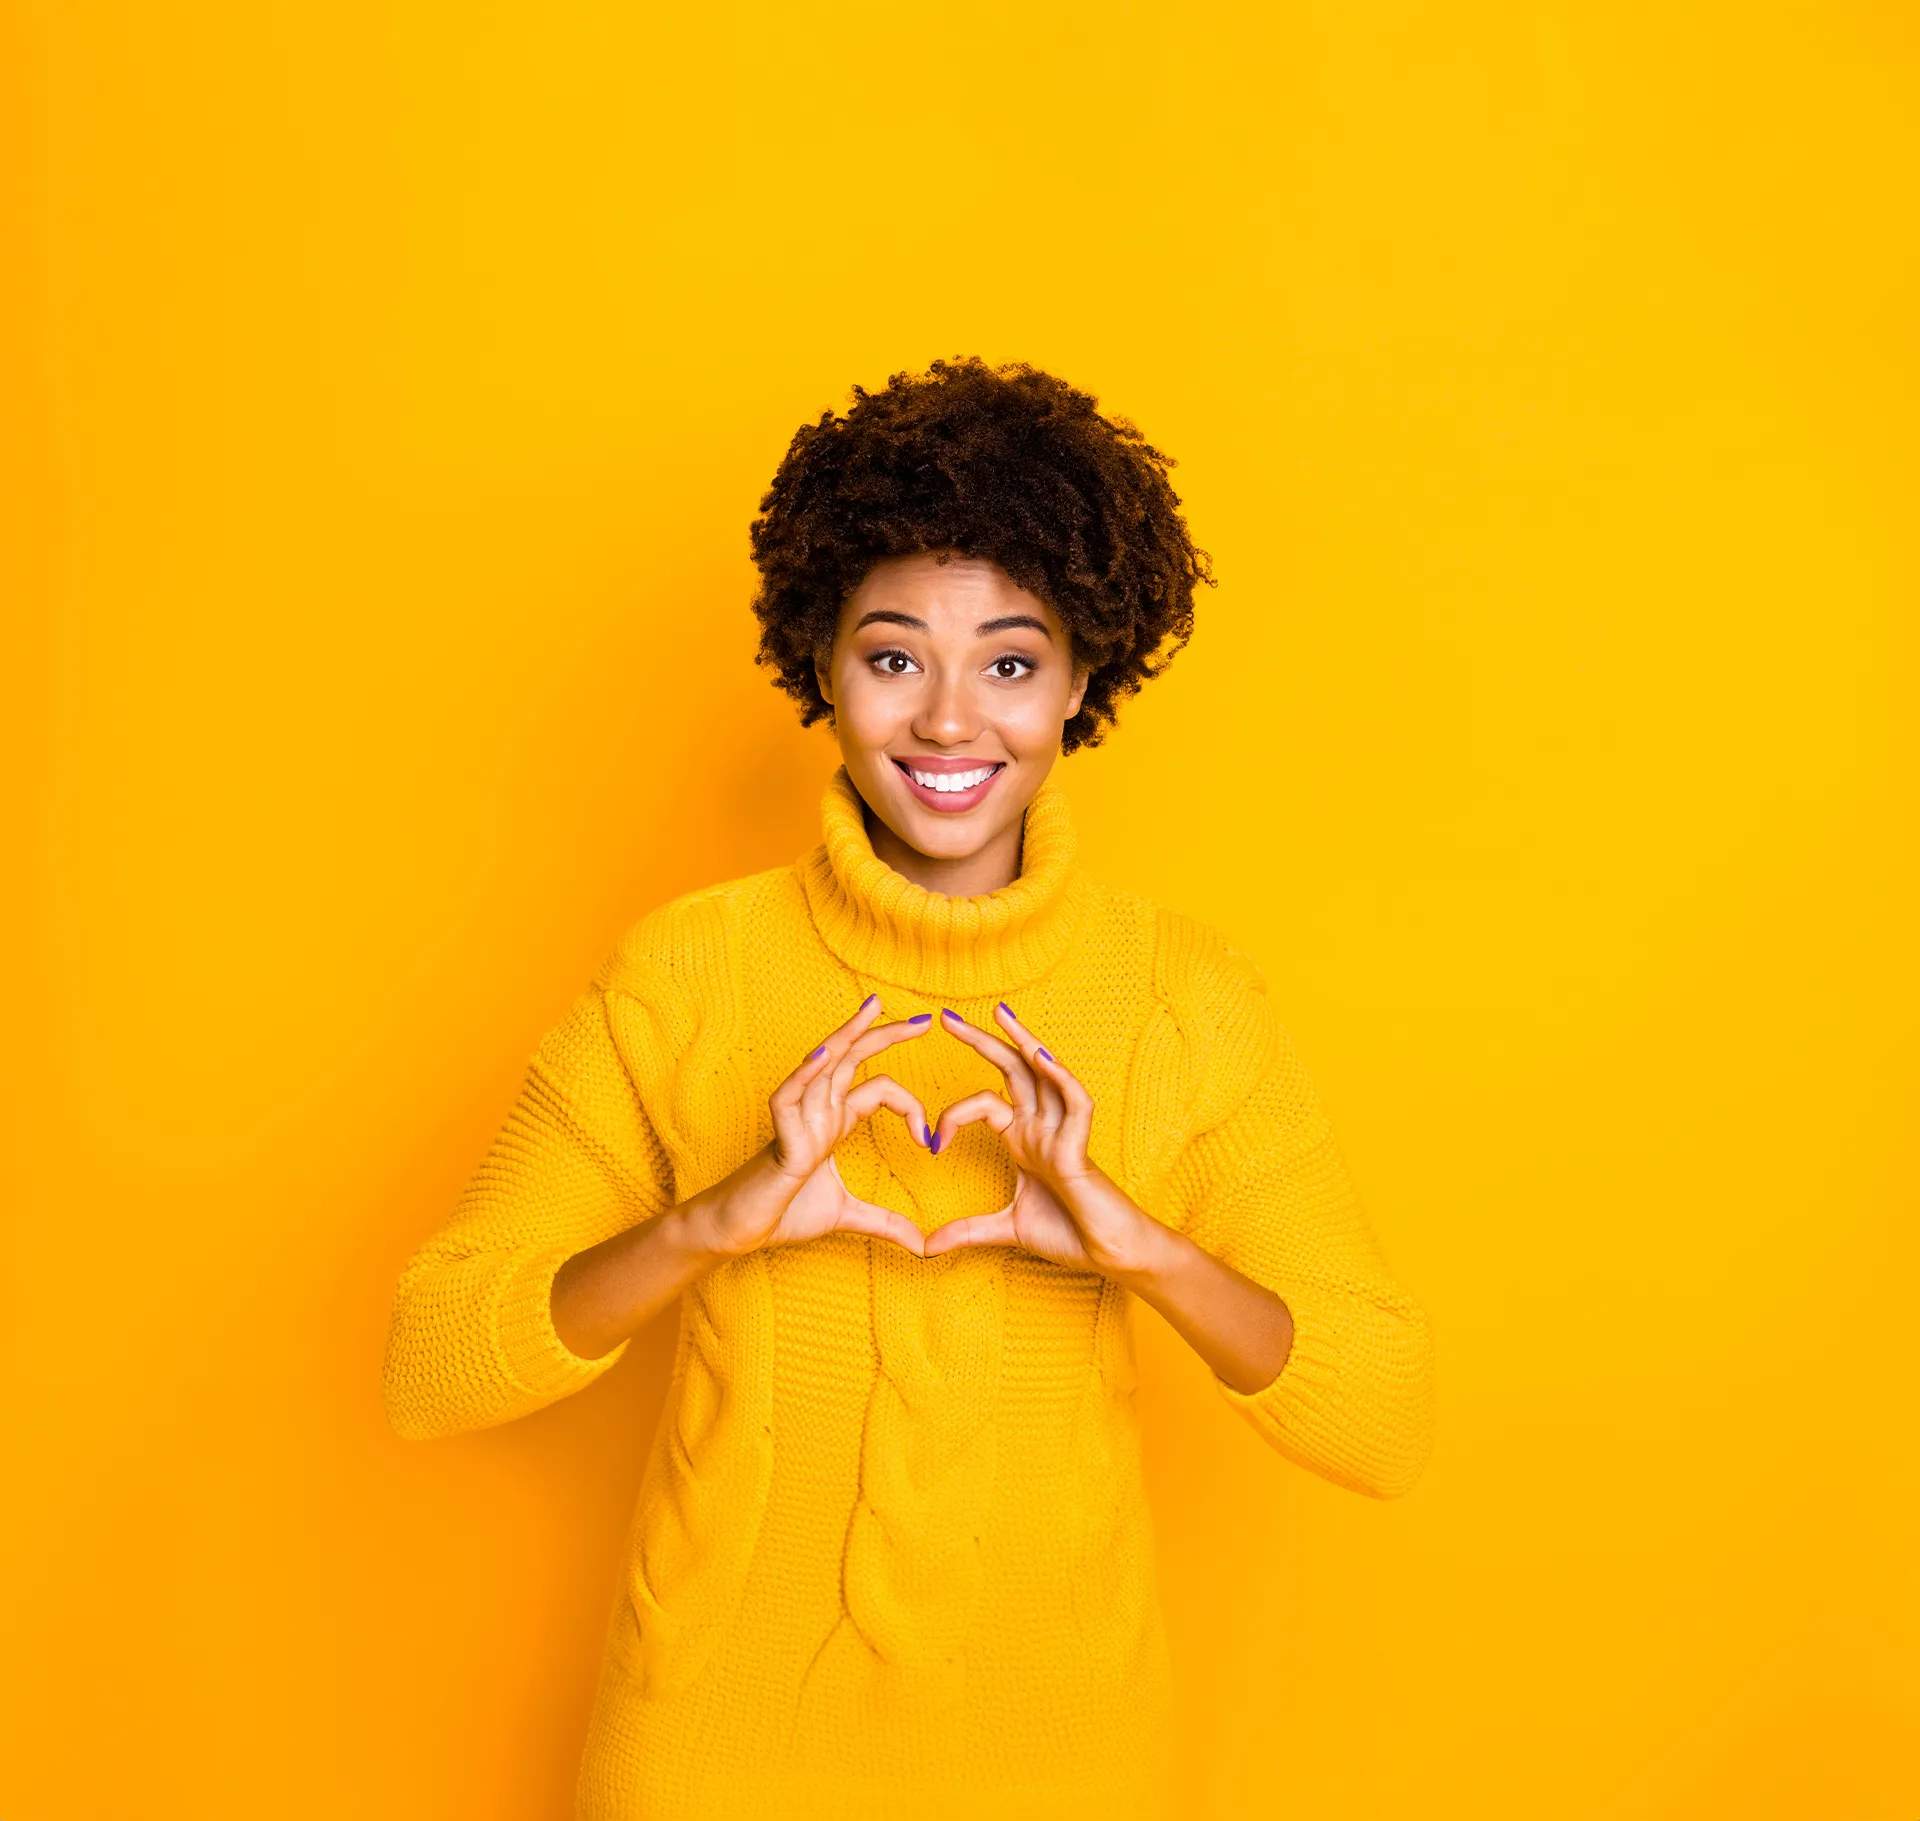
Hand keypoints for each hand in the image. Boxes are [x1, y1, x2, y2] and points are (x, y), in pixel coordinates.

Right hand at [692, 994, 933, 1259]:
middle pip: (851, 1060)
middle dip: (884, 1036)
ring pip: (822, 1065)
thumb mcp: (847, 1215)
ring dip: (847, 1037)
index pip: (876, 1089)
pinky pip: (787, 1097)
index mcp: (834, 1123)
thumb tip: (922, 1246)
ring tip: (873, 1011)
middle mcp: (817, 1112)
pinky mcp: (778, 1138)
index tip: (929, 1138)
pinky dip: (804, 1075)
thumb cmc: (783, 1213)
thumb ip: (885, 1224)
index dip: (909, 1104)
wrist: (739, 1232)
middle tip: (922, 1019)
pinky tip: (824, 1056)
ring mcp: (797, 1120)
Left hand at [921, 1004, 1162, 1279]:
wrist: (1109, 1257)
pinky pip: (1076, 1105)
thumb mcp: (1006, 1229)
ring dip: (1024, 1043)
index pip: (985, 1103)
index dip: (954, 1114)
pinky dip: (1060, 1080)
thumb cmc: (1070, 1234)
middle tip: (947, 1018)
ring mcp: (1062, 1134)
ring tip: (1000, 1015)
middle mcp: (1042, 1128)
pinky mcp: (1080, 1150)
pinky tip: (1042, 1059)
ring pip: (1045, 1075)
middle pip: (1012, 1071)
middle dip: (982, 1042)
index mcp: (1023, 1139)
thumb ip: (968, 1231)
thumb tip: (926, 1247)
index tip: (930, 1142)